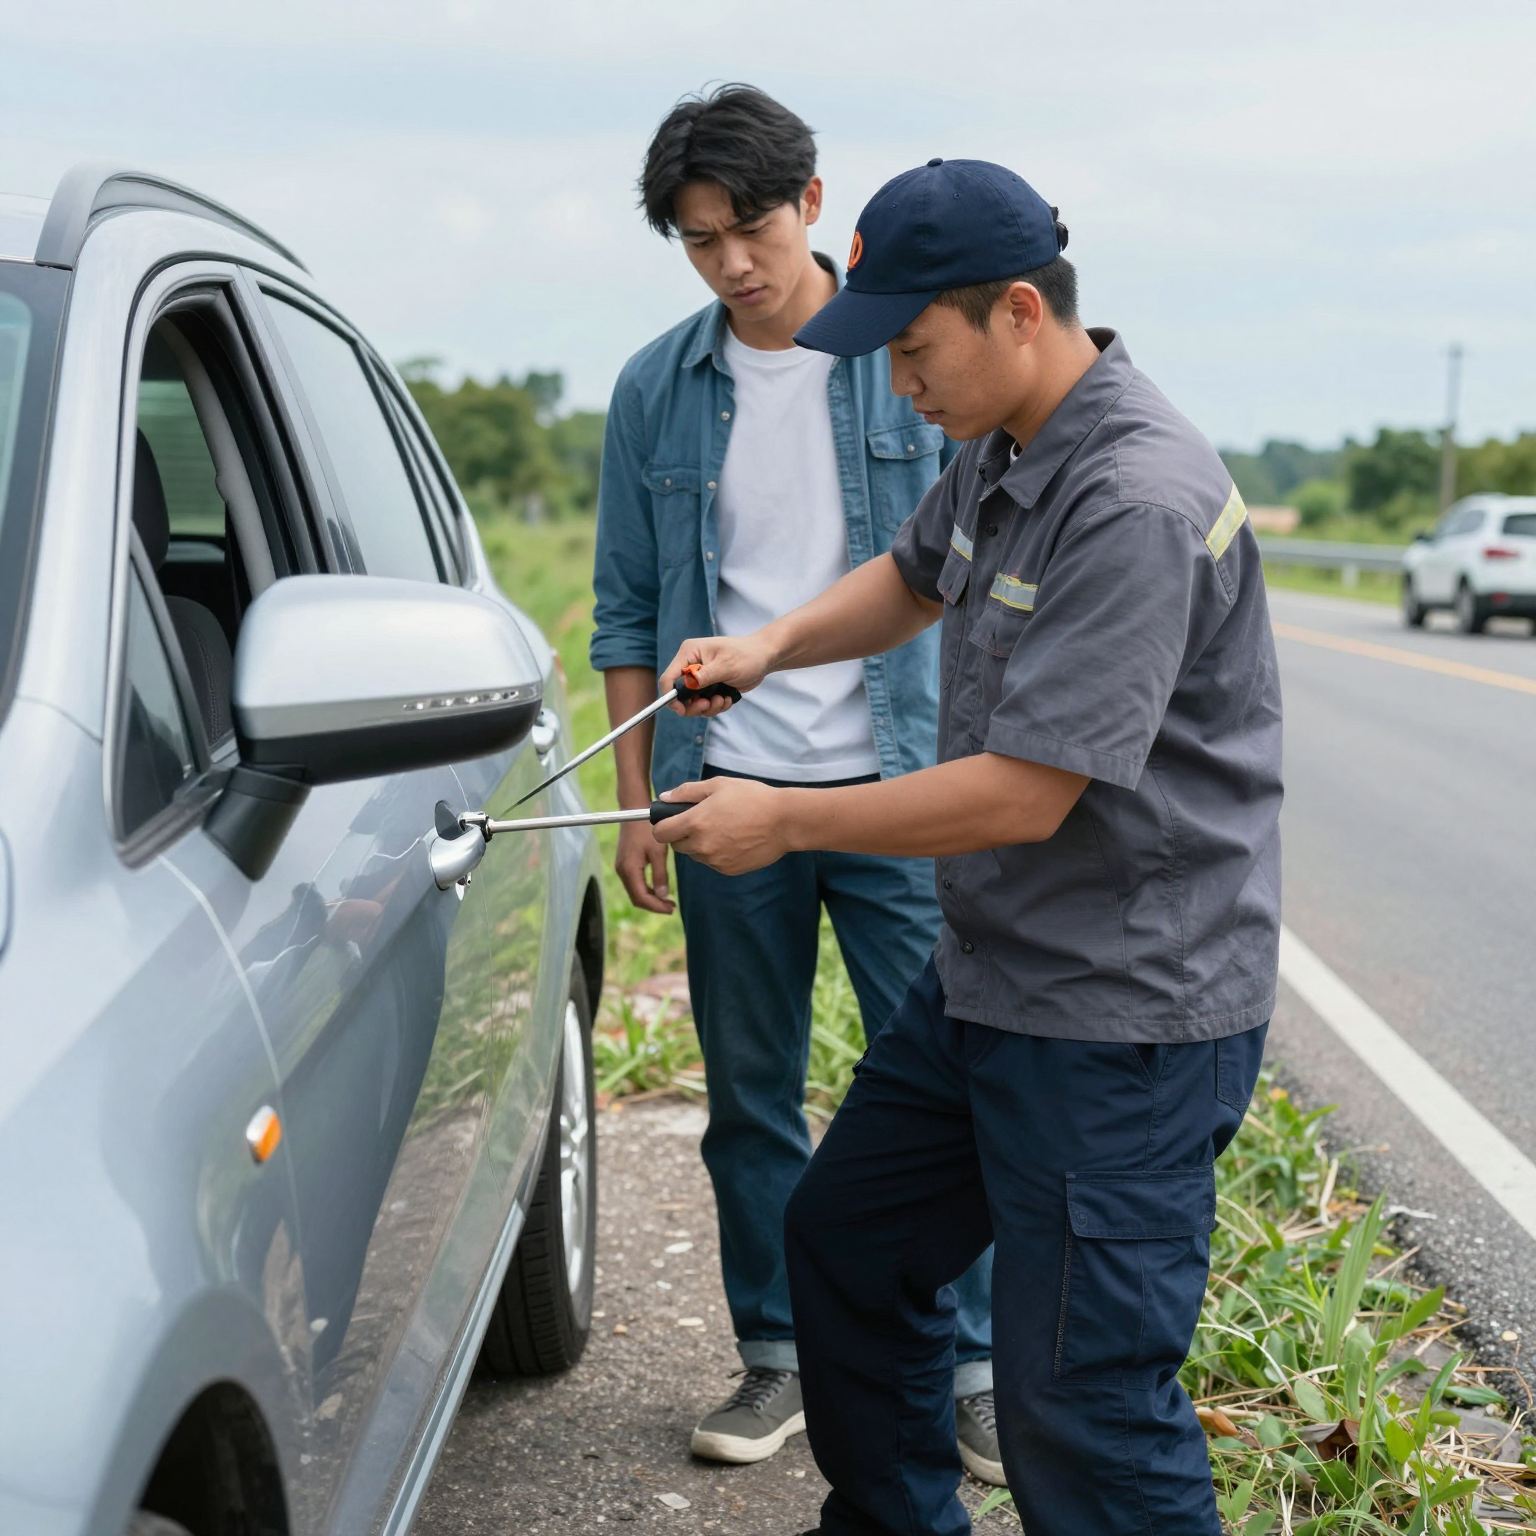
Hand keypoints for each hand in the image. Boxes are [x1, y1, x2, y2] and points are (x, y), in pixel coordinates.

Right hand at [614, 818, 673, 913]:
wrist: (634, 810)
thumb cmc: (647, 829)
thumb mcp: (658, 852)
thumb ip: (660, 874)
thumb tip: (663, 895)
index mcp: (629, 869)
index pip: (641, 897)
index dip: (656, 907)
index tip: (671, 909)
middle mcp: (622, 870)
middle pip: (636, 898)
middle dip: (654, 905)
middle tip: (671, 907)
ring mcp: (622, 867)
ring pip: (635, 891)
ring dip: (650, 898)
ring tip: (667, 901)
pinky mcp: (624, 863)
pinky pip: (634, 883)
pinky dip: (646, 889)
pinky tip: (658, 889)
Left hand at [651, 777, 789, 875]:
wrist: (784, 821)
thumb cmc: (752, 798)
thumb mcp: (718, 785)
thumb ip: (687, 792)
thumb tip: (664, 798)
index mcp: (695, 822)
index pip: (661, 833)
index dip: (662, 826)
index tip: (670, 821)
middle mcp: (701, 845)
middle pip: (676, 845)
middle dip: (682, 834)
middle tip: (702, 821)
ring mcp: (715, 860)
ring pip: (695, 855)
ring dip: (700, 844)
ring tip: (723, 828)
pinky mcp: (727, 870)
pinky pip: (712, 862)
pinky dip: (717, 853)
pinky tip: (734, 839)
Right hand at [660, 635, 774, 715]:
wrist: (764, 658)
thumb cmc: (746, 656)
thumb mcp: (725, 666)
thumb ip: (704, 677)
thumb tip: (685, 686)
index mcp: (689, 654)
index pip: (669, 678)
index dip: (671, 696)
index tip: (682, 710)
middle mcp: (692, 666)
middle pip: (679, 695)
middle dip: (694, 705)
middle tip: (708, 704)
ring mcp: (700, 678)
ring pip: (693, 703)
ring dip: (708, 707)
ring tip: (723, 699)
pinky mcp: (710, 687)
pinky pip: (705, 704)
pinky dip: (716, 706)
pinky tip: (728, 698)